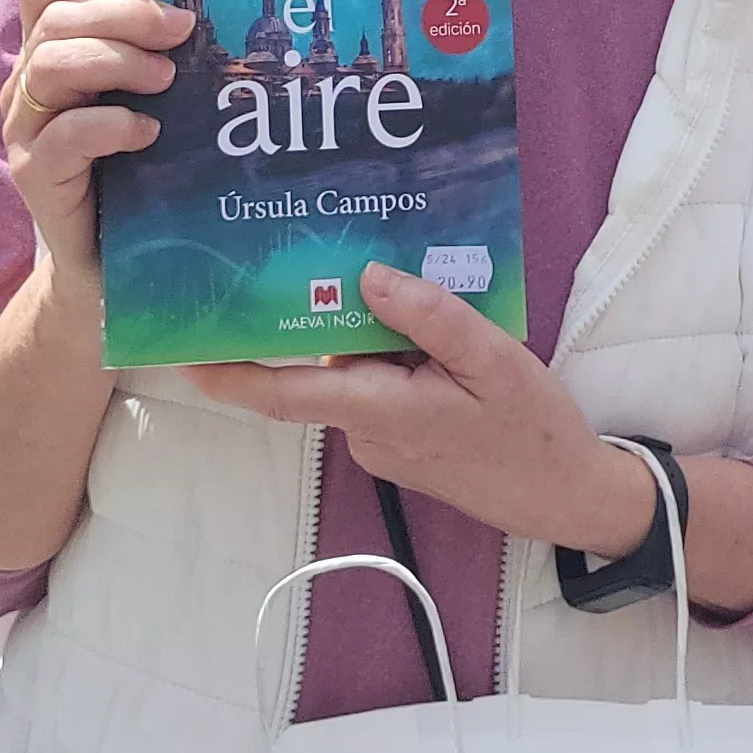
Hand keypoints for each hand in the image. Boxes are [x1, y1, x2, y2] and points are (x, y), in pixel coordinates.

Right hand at [2, 0, 186, 273]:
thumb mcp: (139, 99)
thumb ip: (148, 54)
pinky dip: (111, 123)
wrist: (107, 259)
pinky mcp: (34, 175)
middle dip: (124, 15)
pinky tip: (148, 132)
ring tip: (166, 79)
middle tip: (180, 29)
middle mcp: (26, 86)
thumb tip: (195, 10)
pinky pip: (64, 134)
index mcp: (46, 54)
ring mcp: (24, 131)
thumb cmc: (130, 169)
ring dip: (116, 60)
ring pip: (51, 67)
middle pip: (55, 21)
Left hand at [190, 264, 656, 555]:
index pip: (288, 394)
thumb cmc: (532, 430)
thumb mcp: (493, 360)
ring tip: (404, 280)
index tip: (186, 353)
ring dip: (370, 336)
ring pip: (355, 375)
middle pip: (322, 368)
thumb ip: (429, 317)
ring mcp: (382, 442)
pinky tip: (431, 332)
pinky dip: (391, 358)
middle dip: (317, 319)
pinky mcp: (400, 443)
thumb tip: (368, 278)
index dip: (233, 375)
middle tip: (315, 257)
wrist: (565, 496)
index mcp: (382, 410)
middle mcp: (368, 431)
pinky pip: (378, 389)